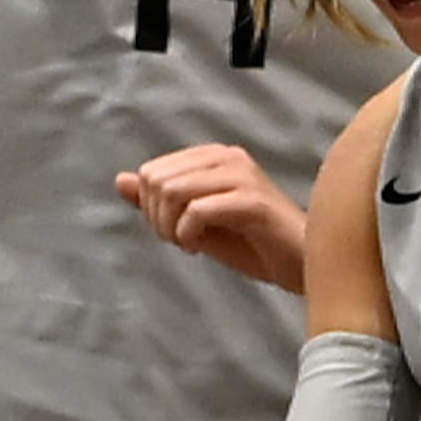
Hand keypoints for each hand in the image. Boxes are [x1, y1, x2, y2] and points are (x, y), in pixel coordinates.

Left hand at [117, 143, 308, 290]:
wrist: (300, 264)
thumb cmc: (252, 244)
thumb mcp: (194, 223)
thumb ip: (158, 201)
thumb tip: (121, 181)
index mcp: (214, 157)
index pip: (152, 171)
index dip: (150, 207)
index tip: (172, 231)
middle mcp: (227, 157)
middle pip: (157, 180)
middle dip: (157, 218)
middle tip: (179, 240)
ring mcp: (241, 175)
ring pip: (173, 191)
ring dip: (170, 227)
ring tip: (189, 243)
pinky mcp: (252, 200)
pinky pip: (196, 210)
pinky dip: (187, 234)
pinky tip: (199, 248)